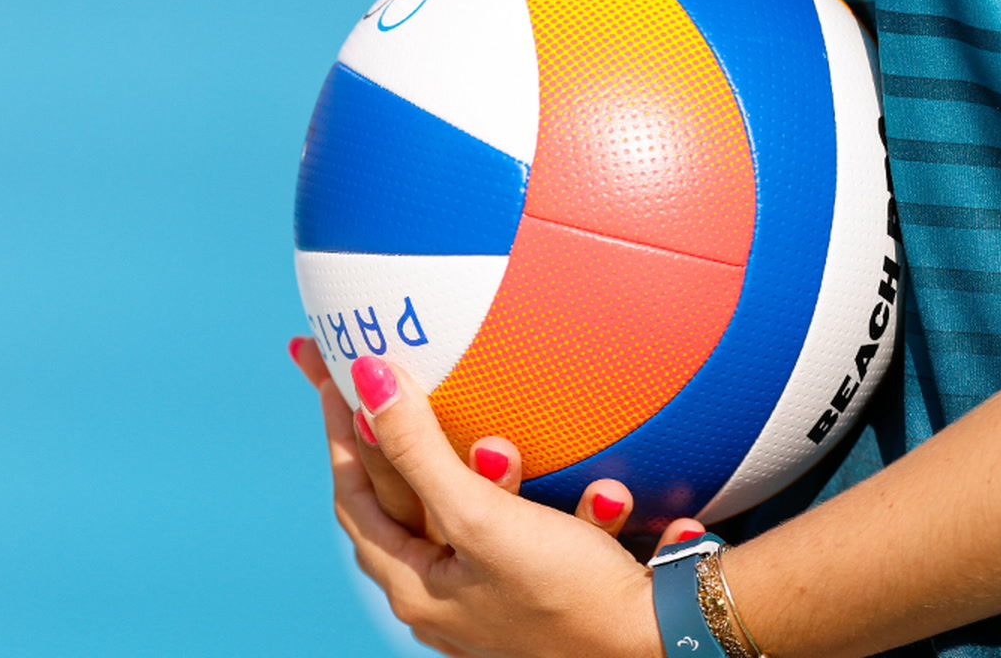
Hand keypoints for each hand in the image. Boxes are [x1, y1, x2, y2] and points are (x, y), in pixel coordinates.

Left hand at [291, 338, 702, 657]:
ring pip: (474, 512)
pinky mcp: (545, 588)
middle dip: (406, 440)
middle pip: (405, 502)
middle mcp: (445, 598)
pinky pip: (537, 529)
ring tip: (506, 439)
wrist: (664, 644)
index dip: (340, 430)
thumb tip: (366, 378)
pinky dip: (554, 501)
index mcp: (414, 587)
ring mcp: (493, 597)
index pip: (353, 494)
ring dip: (490, 470)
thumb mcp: (480, 514)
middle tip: (396, 379)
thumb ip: (417, 448)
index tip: (337, 369)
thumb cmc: (567, 592)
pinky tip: (593, 486)